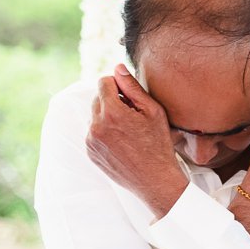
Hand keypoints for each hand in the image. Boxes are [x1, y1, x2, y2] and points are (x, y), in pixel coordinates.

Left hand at [87, 66, 187, 218]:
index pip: (103, 83)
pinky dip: (105, 132)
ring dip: (108, 116)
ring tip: (128, 131)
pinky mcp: (90, 152)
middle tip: (133, 115)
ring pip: (95, 115)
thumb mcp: (153, 112)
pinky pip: (93, 132)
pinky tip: (123, 142)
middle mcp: (96, 126)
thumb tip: (117, 68)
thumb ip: (133, 88)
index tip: (130, 96)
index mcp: (112, 113)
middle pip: (97, 98)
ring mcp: (91, 141)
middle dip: (113, 101)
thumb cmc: (158, 145)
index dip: (118, 85)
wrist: (155, 180)